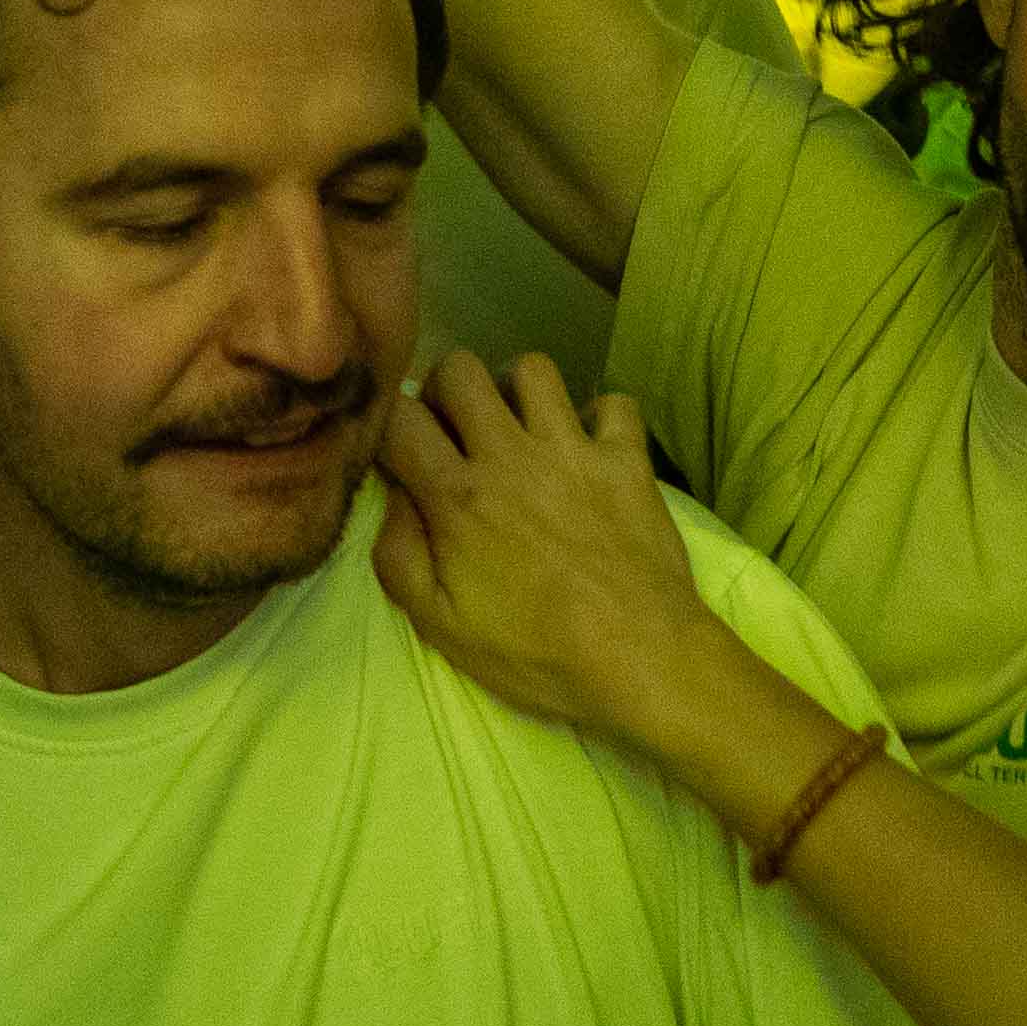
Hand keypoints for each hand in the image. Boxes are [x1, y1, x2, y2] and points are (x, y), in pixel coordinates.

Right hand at [370, 353, 734, 760]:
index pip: (398, 417)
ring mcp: (573, 449)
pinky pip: (613, 403)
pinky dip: (600, 418)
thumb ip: (399, 557)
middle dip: (445, 389)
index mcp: (458, 496)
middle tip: (456, 430)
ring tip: (521, 429)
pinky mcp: (627, 458)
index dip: (388, 422)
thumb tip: (395, 497)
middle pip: (459, 369)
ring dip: (518, 391)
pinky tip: (591, 448)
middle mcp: (510, 455)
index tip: (400, 449)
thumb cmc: (534, 652)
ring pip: (533, 368)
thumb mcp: (442, 626)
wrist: (638, 656)